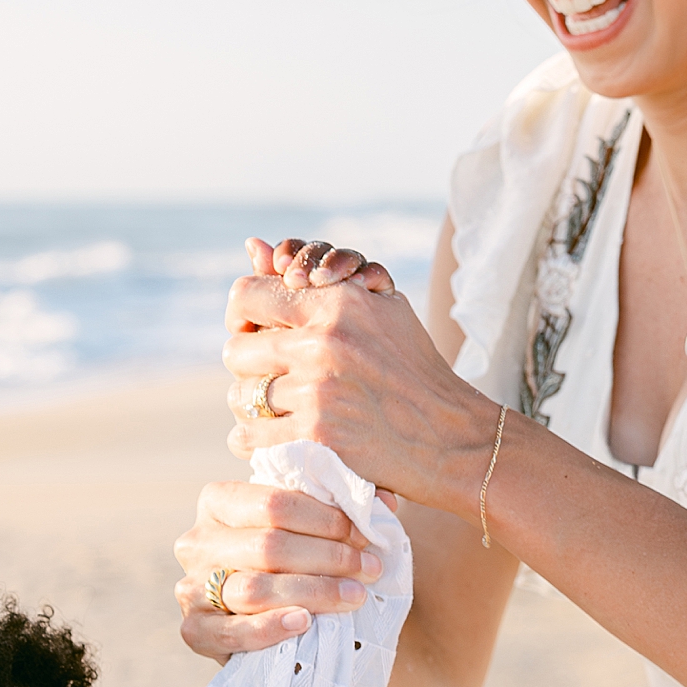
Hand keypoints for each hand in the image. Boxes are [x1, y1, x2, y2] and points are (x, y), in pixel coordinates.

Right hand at [174, 482, 384, 659]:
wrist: (272, 626)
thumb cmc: (295, 564)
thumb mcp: (310, 528)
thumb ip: (340, 508)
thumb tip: (385, 501)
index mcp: (219, 502)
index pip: (275, 502)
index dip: (327, 519)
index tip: (366, 536)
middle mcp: (197, 541)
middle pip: (268, 545)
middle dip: (327, 557)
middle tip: (368, 568)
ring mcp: (190, 587)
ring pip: (253, 588)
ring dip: (312, 592)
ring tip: (354, 596)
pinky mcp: (193, 629)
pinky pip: (229, 632)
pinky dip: (268, 628)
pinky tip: (303, 623)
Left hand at [223, 244, 497, 505]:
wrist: (451, 436)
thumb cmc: (412, 369)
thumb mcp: (379, 308)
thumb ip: (317, 278)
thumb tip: (253, 244)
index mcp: (337, 303)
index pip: (246, 295)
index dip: (240, 316)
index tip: (251, 332)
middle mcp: (324, 342)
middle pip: (236, 350)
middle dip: (247, 366)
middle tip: (266, 379)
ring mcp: (318, 391)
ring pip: (240, 397)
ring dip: (251, 407)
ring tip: (275, 412)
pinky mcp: (316, 437)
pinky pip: (248, 437)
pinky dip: (254, 442)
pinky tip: (273, 440)